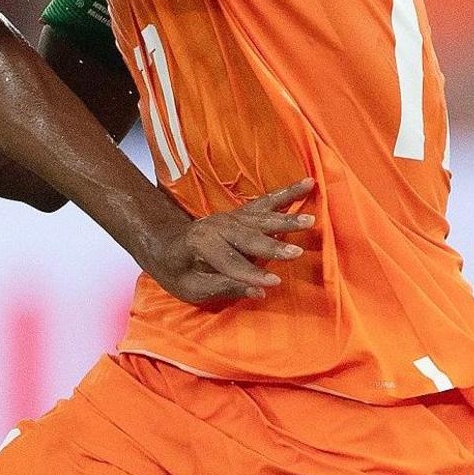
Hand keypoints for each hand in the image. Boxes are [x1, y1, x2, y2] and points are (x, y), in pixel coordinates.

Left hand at [136, 179, 316, 305]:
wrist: (163, 242)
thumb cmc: (175, 271)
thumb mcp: (190, 288)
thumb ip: (223, 287)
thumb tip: (258, 291)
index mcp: (199, 244)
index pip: (229, 262)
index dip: (251, 273)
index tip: (274, 283)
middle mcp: (216, 225)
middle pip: (248, 237)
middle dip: (273, 246)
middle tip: (297, 253)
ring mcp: (230, 216)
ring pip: (262, 216)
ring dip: (287, 218)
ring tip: (311, 219)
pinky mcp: (242, 212)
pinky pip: (268, 201)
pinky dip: (289, 192)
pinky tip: (309, 183)